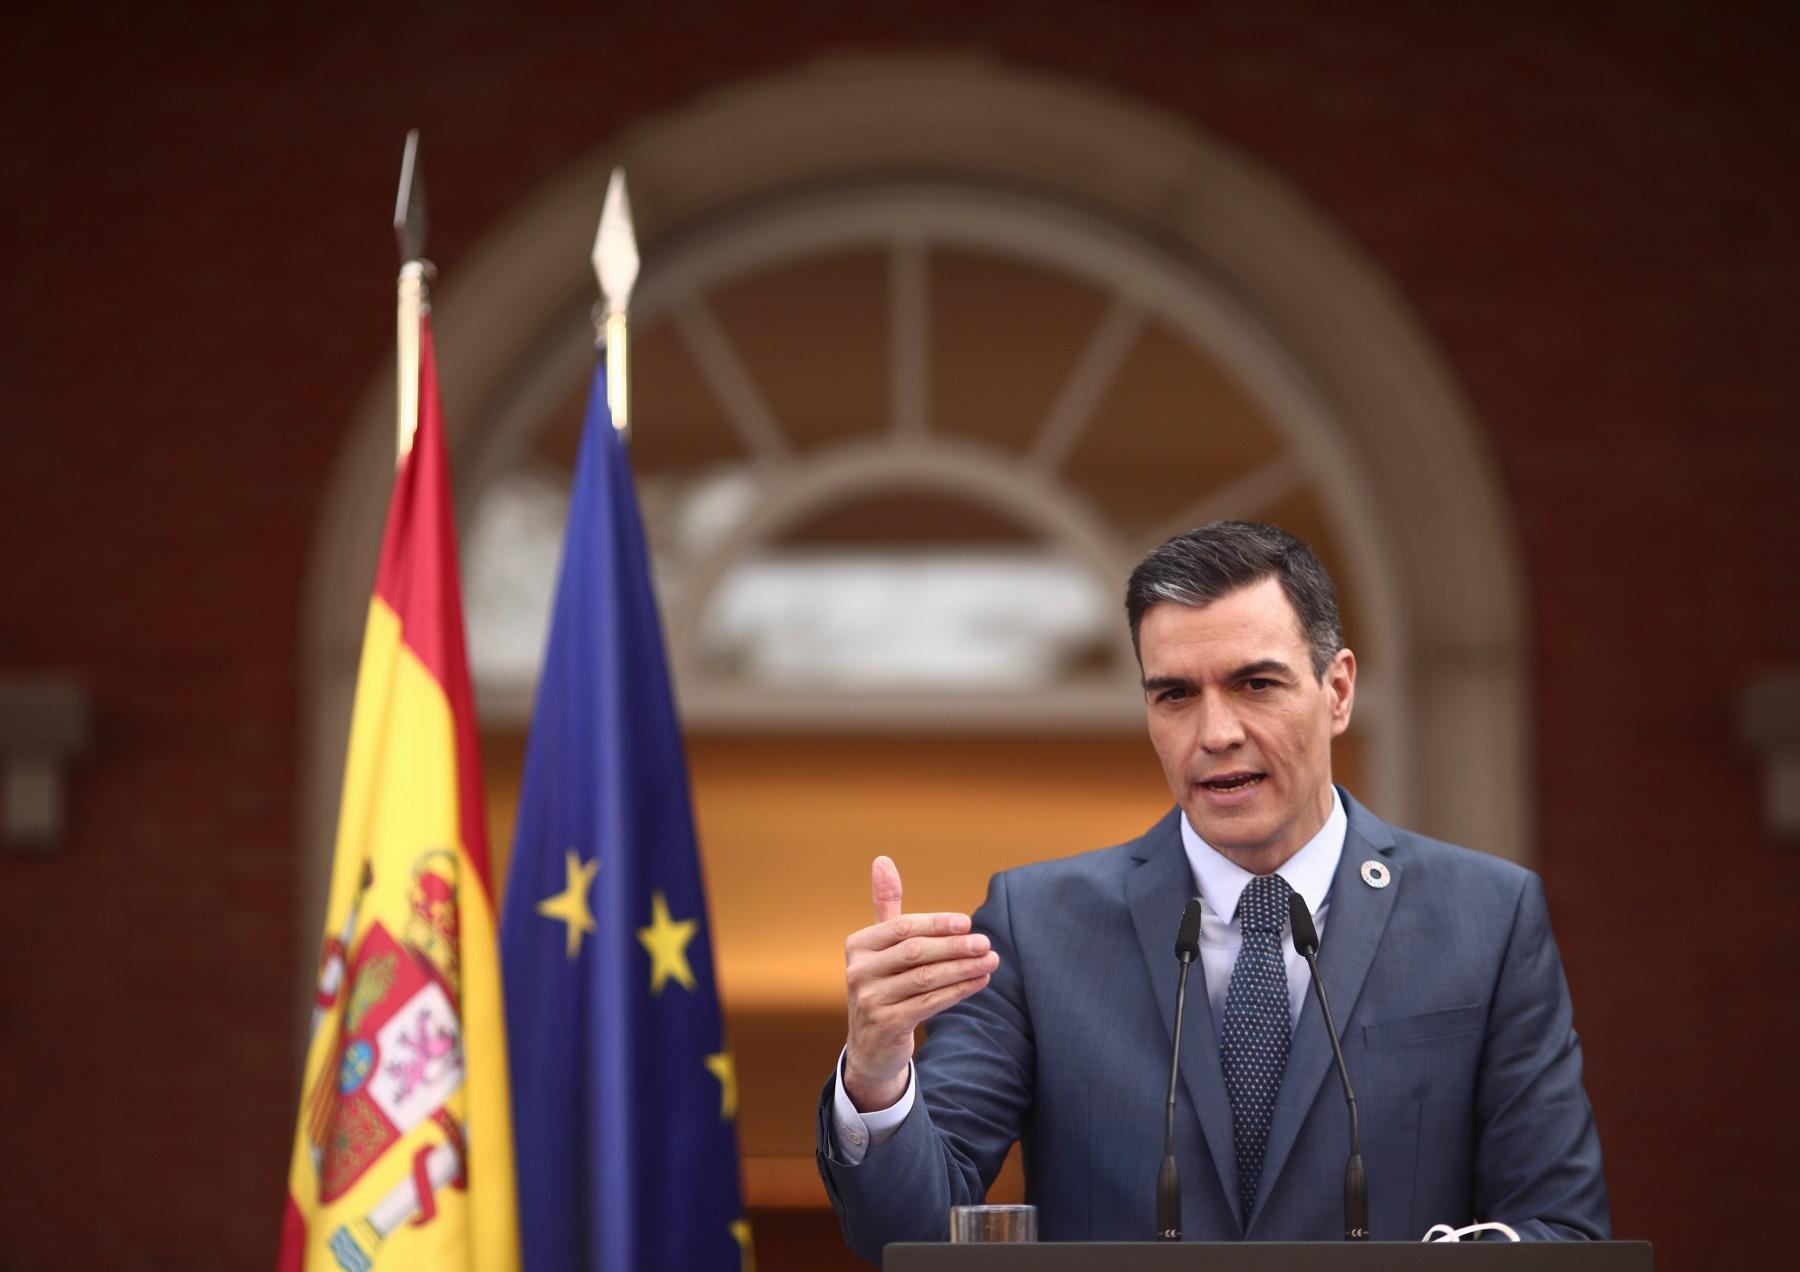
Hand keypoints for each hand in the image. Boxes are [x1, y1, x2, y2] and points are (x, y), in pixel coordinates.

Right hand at [842, 855, 999, 1110]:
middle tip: (986, 943)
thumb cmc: (884, 983)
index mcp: (858, 945)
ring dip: (963, 968)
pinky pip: (930, 1003)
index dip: (937, 924)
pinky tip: (979, 981)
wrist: (872, 1045)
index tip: (968, 923)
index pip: (903, 927)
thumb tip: (883, 859)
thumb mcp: (881, 945)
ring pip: (925, 978)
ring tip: (991, 960)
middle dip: (954, 946)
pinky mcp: (886, 1024)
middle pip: (916, 952)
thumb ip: (886, 904)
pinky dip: (958, 990)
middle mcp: (858, 971)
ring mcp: (870, 1000)